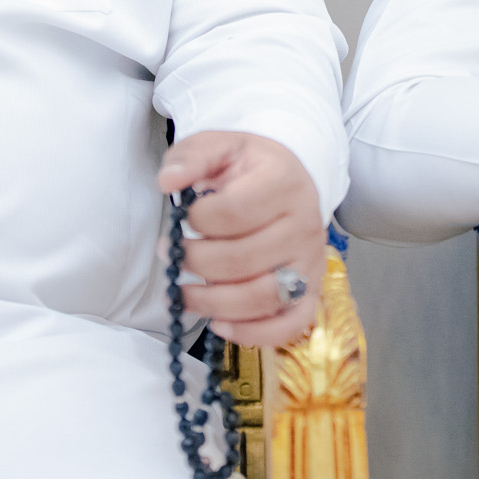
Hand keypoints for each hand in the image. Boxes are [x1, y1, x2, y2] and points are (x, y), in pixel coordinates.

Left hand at [158, 130, 326, 347]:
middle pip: (242, 260)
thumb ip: (190, 157)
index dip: (198, 220)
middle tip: (170, 254)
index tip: (182, 216)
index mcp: (283, 183)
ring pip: (263, 297)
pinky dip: (254, 333)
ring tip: (181, 293)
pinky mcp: (311, 291)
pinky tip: (219, 324)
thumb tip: (167, 181)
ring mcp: (310, 263)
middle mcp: (304, 226)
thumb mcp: (219, 145)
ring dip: (213, 303)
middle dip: (195, 261)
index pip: (234, 212)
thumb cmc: (250, 166)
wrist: (292, 176)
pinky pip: (290, 325)